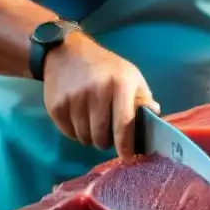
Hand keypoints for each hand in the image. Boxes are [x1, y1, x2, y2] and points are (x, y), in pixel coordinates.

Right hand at [42, 31, 159, 157]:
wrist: (66, 52)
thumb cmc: (105, 66)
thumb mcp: (130, 75)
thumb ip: (143, 97)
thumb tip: (154, 116)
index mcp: (119, 83)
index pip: (124, 123)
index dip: (126, 145)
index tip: (127, 157)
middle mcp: (97, 91)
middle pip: (101, 136)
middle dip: (105, 142)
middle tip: (106, 135)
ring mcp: (74, 98)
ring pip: (84, 138)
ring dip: (90, 138)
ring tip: (92, 124)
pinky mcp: (56, 106)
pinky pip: (68, 133)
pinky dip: (75, 132)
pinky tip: (79, 119)